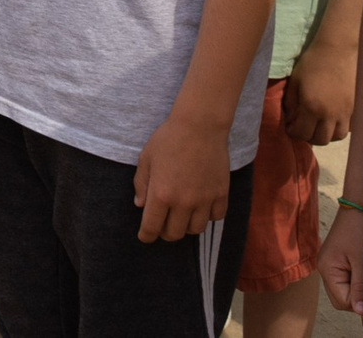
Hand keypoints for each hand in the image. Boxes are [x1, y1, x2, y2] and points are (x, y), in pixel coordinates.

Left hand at [131, 112, 229, 242]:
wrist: (200, 125)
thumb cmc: (168, 139)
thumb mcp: (146, 158)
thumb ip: (141, 184)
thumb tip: (140, 205)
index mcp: (161, 194)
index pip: (152, 228)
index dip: (146, 236)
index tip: (145, 236)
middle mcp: (183, 202)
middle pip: (174, 234)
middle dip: (165, 233)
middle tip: (163, 224)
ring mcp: (204, 199)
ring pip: (196, 230)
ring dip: (187, 226)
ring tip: (182, 215)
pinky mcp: (221, 194)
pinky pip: (216, 217)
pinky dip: (208, 216)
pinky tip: (201, 206)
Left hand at [283, 39, 356, 144]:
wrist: (338, 49)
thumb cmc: (313, 62)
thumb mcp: (295, 81)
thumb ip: (290, 102)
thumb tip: (290, 117)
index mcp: (312, 107)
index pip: (302, 133)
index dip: (293, 133)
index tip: (290, 127)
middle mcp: (330, 114)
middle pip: (321, 140)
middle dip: (309, 137)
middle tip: (303, 128)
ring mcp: (346, 112)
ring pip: (337, 136)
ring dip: (326, 135)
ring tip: (319, 125)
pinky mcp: (356, 107)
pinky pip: (349, 126)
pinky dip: (339, 127)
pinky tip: (332, 118)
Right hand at [319, 203, 362, 313]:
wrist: (360, 202)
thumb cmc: (362, 229)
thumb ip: (360, 289)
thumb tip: (361, 312)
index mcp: (326, 268)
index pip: (342, 302)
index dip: (359, 302)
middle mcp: (323, 267)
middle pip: (340, 298)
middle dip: (357, 297)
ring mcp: (329, 262)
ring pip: (343, 289)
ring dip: (358, 287)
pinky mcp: (336, 257)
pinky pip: (345, 278)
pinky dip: (356, 278)